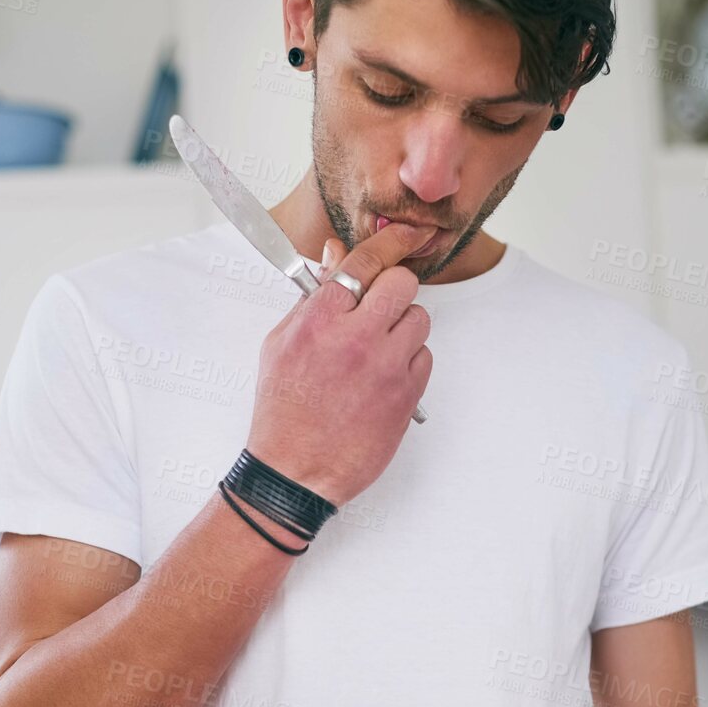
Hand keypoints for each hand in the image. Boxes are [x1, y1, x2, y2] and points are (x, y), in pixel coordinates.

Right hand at [246, 221, 434, 504]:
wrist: (295, 472)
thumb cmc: (283, 411)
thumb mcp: (282, 344)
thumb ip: (313, 297)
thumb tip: (334, 255)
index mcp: (319, 319)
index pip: (364, 261)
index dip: (391, 243)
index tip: (409, 234)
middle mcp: (355, 338)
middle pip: (403, 283)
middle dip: (394, 290)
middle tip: (379, 308)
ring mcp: (385, 367)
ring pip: (420, 319)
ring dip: (403, 329)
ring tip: (377, 352)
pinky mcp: (406, 395)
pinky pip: (425, 358)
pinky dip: (409, 363)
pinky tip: (384, 379)